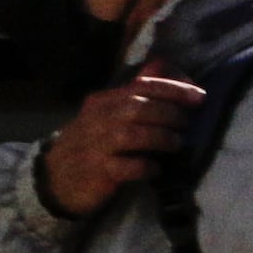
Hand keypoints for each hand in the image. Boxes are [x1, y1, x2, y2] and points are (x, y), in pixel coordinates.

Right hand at [36, 74, 206, 218]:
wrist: (53, 180)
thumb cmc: (90, 145)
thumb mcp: (105, 116)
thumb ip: (134, 97)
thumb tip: (169, 72)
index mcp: (102, 102)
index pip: (141, 87)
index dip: (173, 89)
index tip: (198, 97)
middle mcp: (97, 120)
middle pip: (138, 107)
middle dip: (169, 112)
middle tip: (186, 122)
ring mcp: (95, 147)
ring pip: (132, 134)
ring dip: (160, 137)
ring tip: (176, 144)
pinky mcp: (97, 173)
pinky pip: (127, 167)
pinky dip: (146, 166)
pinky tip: (155, 169)